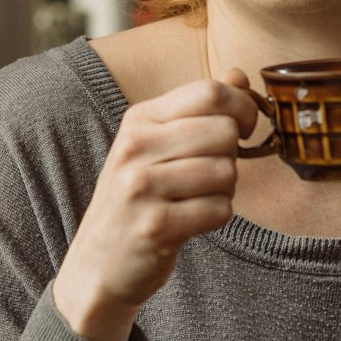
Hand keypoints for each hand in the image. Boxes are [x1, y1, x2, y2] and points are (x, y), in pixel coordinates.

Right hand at [51, 70, 260, 340]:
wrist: (97, 265)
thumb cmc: (135, 200)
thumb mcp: (154, 146)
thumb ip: (197, 109)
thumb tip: (238, 75)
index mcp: (139, 120)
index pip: (209, 91)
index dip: (242, 107)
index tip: (243, 128)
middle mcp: (136, 148)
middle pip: (224, 131)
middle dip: (233, 154)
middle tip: (212, 173)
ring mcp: (142, 187)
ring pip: (225, 171)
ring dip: (224, 190)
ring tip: (196, 199)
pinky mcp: (156, 226)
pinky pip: (219, 209)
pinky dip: (216, 217)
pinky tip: (191, 221)